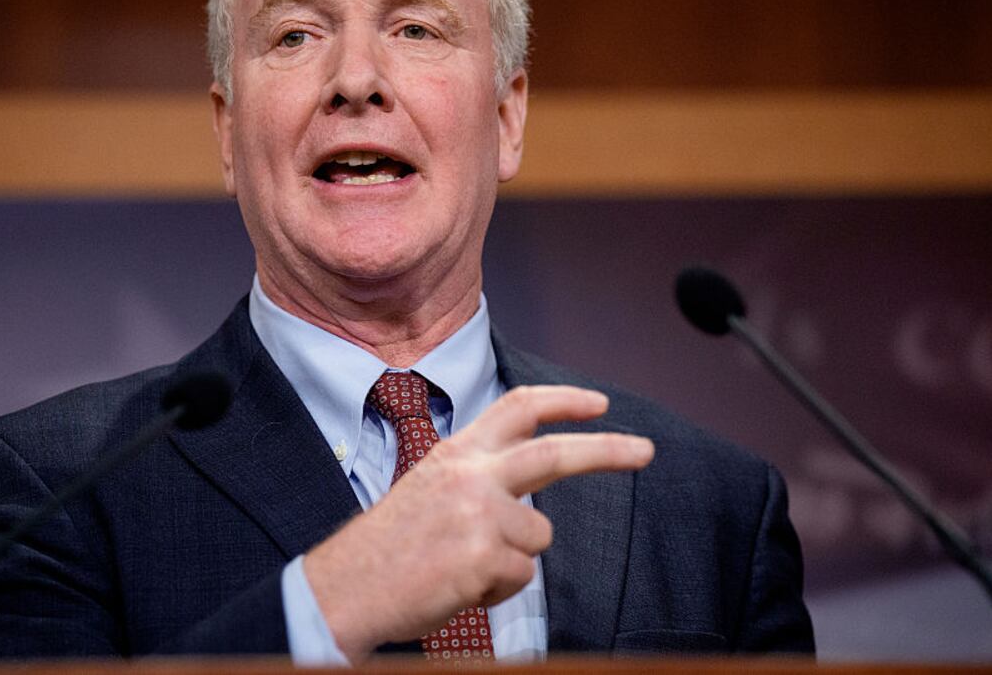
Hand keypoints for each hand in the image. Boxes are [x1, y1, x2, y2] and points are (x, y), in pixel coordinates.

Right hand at [302, 384, 653, 660]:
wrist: (346, 586)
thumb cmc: (388, 547)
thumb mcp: (428, 488)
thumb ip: (476, 477)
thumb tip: (528, 492)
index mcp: (456, 453)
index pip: (517, 408)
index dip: (563, 401)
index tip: (599, 404)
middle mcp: (470, 474)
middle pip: (555, 453)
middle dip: (608, 450)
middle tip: (645, 450)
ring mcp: (478, 513)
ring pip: (538, 537)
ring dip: (511, 559)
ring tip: (461, 565)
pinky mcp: (484, 555)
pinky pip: (519, 578)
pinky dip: (496, 590)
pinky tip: (456, 585)